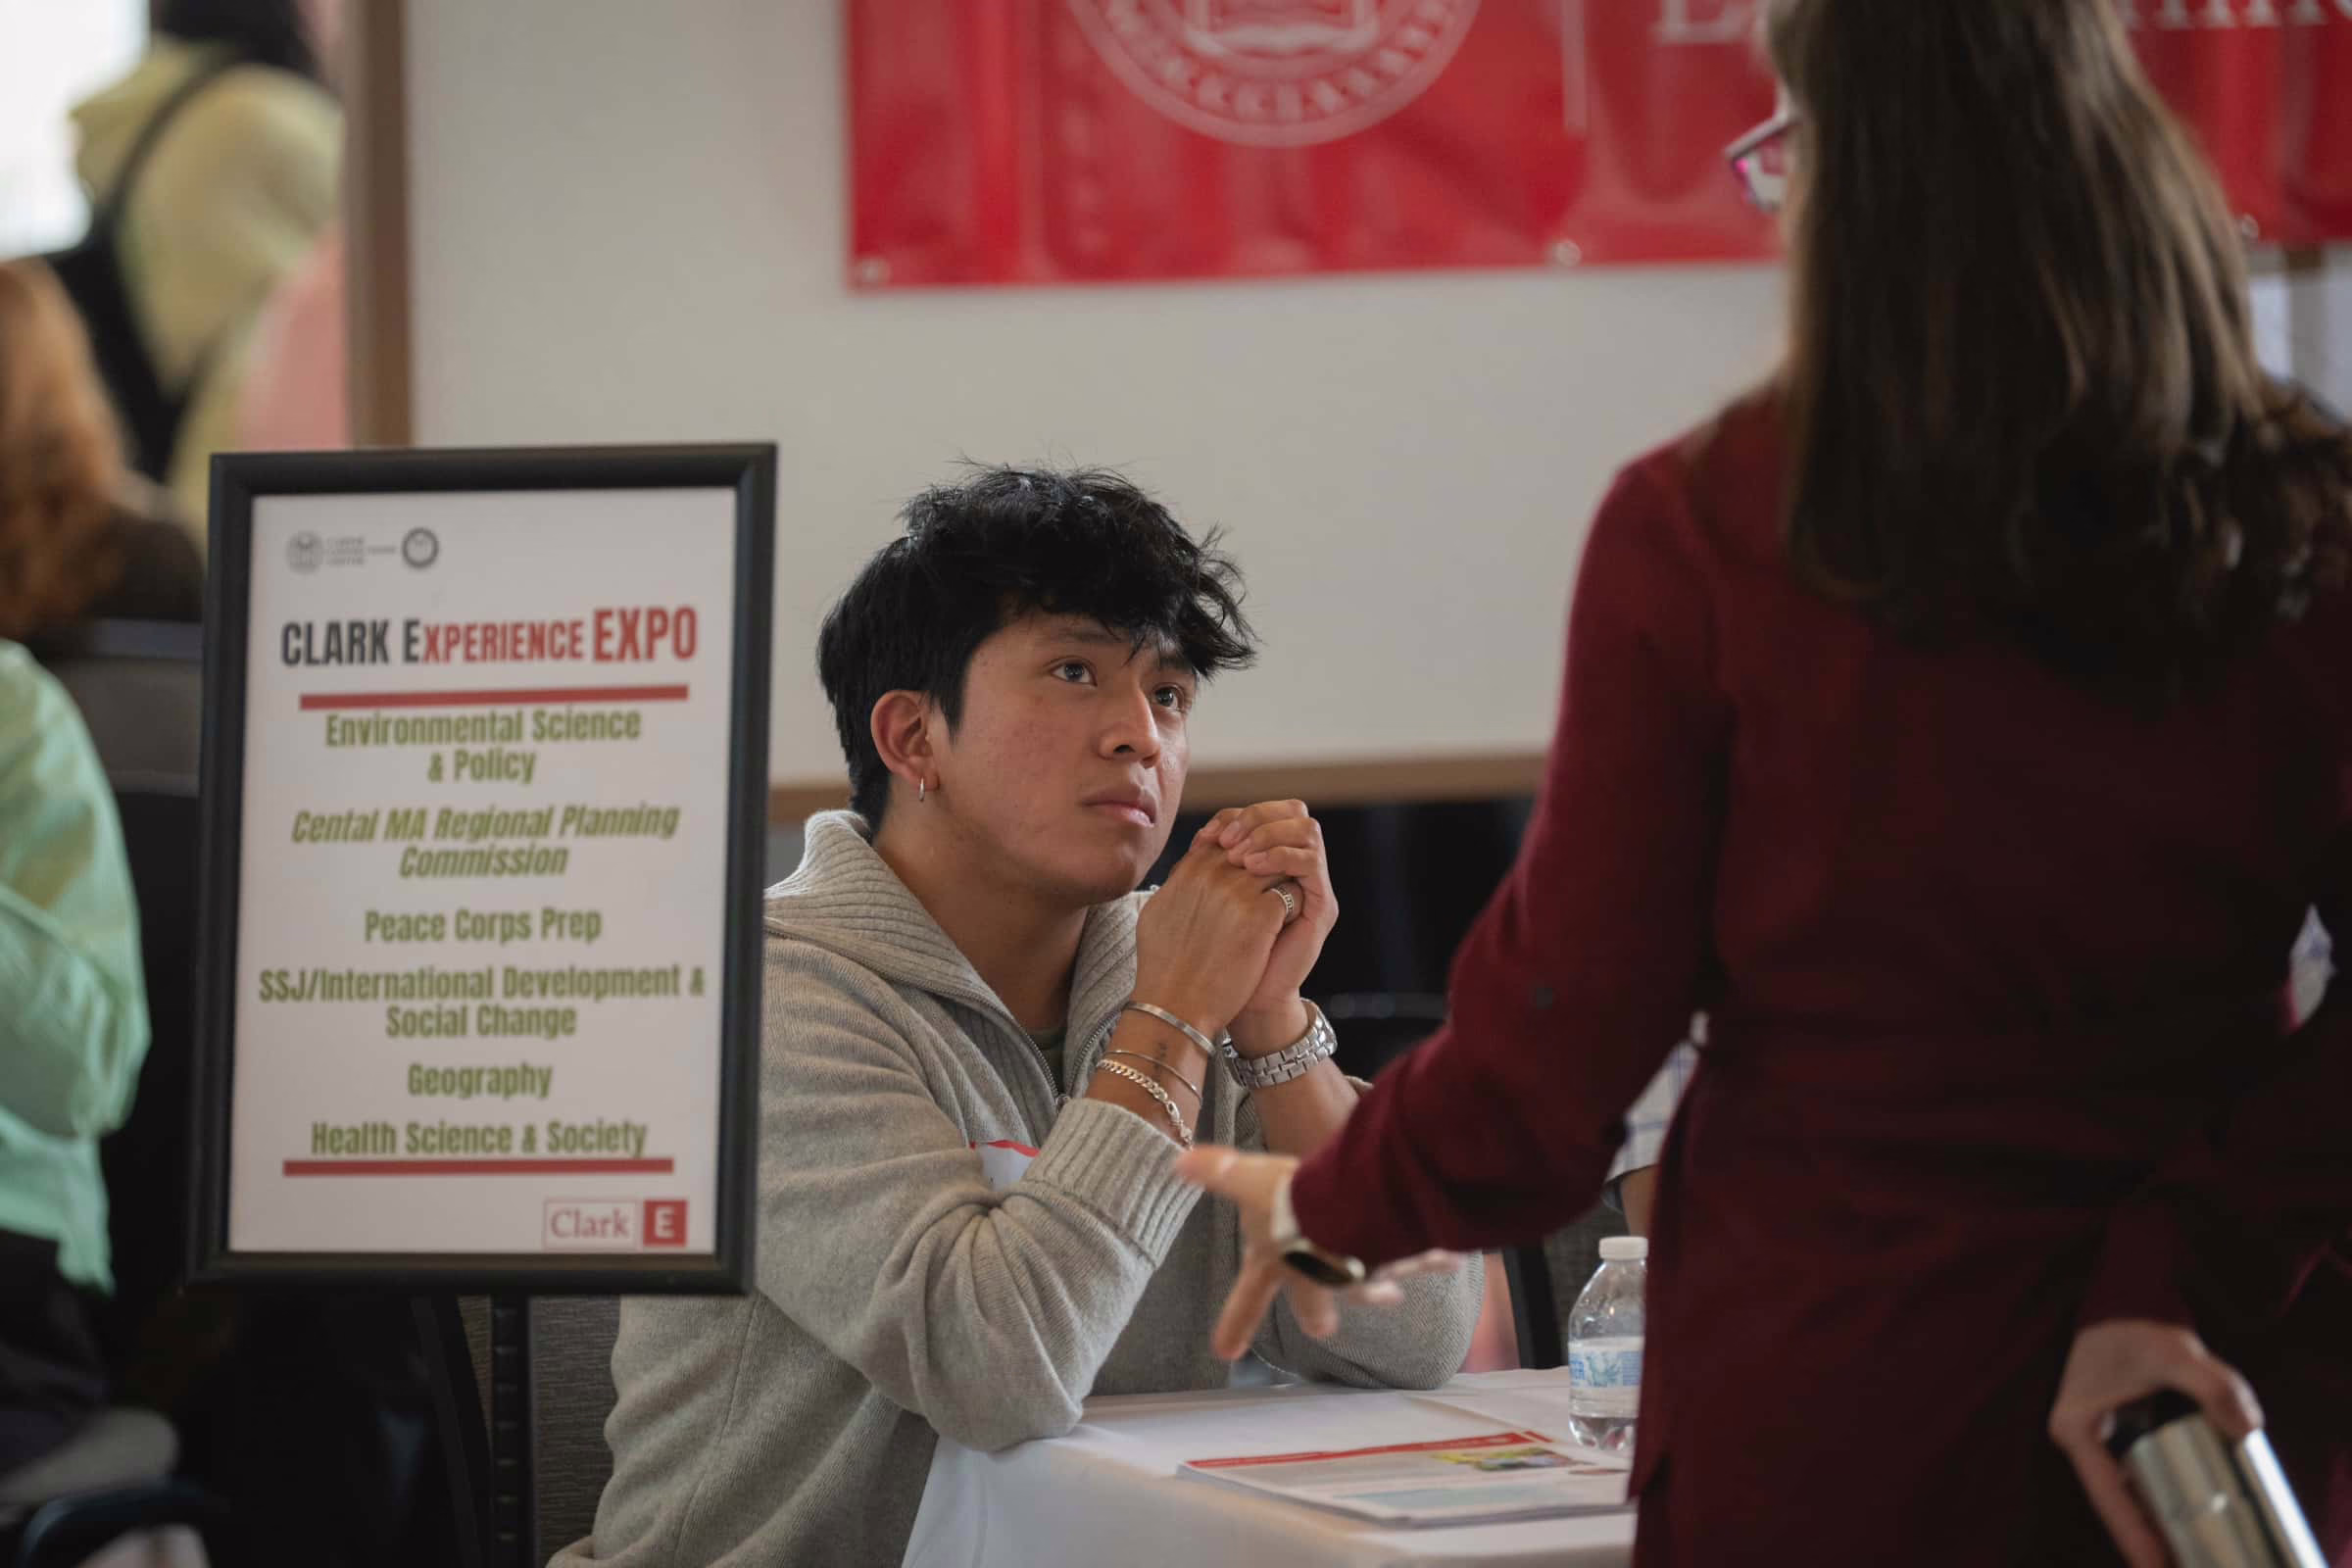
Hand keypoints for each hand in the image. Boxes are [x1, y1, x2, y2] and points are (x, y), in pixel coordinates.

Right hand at [1132, 825, 1292, 1037]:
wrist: (1175, 1007)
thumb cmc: (1163, 967)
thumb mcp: (1157, 913)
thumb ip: (1177, 884)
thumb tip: (1186, 868)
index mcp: (1189, 870)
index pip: (1227, 840)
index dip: (1242, 856)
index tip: (1246, 877)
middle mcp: (1213, 874)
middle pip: (1256, 848)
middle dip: (1266, 867)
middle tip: (1267, 893)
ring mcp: (1238, 892)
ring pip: (1278, 868)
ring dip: (1281, 886)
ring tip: (1276, 912)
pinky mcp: (1261, 916)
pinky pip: (1291, 895)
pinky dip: (1292, 910)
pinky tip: (1280, 930)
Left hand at [1175, 1146, 1464, 1359]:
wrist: (1358, 1204)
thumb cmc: (1298, 1198)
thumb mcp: (1251, 1179)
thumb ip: (1219, 1172)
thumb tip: (1178, 1163)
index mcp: (1279, 1264)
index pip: (1248, 1297)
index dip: (1235, 1322)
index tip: (1225, 1352)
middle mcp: (1319, 1277)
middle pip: (1317, 1310)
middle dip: (1319, 1318)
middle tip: (1321, 1329)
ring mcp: (1362, 1272)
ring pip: (1371, 1289)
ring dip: (1379, 1291)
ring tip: (1390, 1296)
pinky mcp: (1401, 1259)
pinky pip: (1422, 1259)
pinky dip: (1437, 1259)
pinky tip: (1451, 1261)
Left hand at [1205, 802, 1338, 1042]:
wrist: (1244, 1000)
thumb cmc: (1219, 954)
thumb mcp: (1208, 901)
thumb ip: (1207, 868)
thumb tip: (1199, 838)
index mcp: (1270, 861)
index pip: (1262, 813)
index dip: (1234, 816)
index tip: (1207, 837)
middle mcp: (1296, 868)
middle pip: (1292, 810)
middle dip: (1256, 818)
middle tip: (1227, 843)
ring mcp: (1312, 885)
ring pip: (1307, 828)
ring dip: (1269, 834)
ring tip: (1240, 857)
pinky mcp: (1323, 906)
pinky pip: (1312, 860)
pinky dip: (1282, 856)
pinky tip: (1253, 870)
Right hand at [2048, 1319, 2264, 1567]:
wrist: (2121, 1304)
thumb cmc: (2135, 1329)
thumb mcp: (2175, 1354)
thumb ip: (2213, 1385)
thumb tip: (2247, 1427)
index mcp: (2077, 1427)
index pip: (2106, 1495)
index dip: (2134, 1535)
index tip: (2156, 1565)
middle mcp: (2076, 1437)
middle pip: (2113, 1500)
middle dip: (2144, 1536)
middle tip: (2175, 1564)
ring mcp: (2090, 1437)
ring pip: (2121, 1491)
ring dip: (2149, 1520)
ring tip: (2180, 1552)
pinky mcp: (2108, 1433)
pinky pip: (2129, 1475)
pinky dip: (2152, 1496)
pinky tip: (2179, 1514)